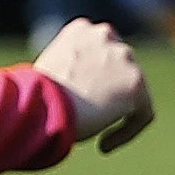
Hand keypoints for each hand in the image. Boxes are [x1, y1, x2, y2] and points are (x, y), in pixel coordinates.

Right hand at [35, 17, 153, 150]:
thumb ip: (71, 70)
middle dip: (108, 88)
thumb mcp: (48, 71)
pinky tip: (104, 145)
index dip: (93, 73)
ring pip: (131, 88)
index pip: (99, 48)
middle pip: (119, 65)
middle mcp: (105, 35)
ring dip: (117, 108)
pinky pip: (142, 113)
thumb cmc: (32, 96)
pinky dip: (126, 131)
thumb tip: (79, 89)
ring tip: (96, 131)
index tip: (80, 93)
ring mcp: (124, 57)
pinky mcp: (137, 83)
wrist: (42, 105)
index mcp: (80, 29)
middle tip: (91, 112)